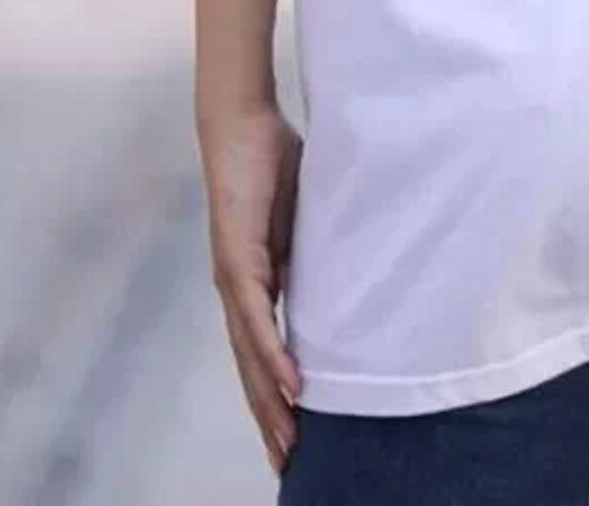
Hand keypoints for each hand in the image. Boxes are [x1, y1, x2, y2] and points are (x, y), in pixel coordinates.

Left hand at [202, 103, 304, 474]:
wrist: (238, 125)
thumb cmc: (272, 162)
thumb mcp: (307, 217)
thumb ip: (319, 248)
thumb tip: (354, 268)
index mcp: (256, 284)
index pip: (265, 354)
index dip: (277, 398)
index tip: (295, 437)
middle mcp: (240, 291)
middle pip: (254, 370)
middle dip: (272, 417)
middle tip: (291, 462)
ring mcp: (235, 279)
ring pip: (252, 356)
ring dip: (271, 401)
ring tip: (291, 440)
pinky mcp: (237, 260)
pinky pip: (257, 317)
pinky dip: (272, 354)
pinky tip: (290, 384)